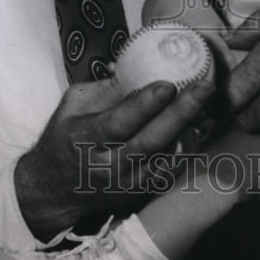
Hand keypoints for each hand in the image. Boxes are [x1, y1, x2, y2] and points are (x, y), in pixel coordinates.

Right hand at [14, 76, 212, 240]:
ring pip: (164, 158)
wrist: (53, 189)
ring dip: (188, 130)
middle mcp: (107, 166)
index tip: (168, 85)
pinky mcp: (139, 193)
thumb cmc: (63, 137)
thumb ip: (106, 89)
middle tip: (204, 88)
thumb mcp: (73, 104)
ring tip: (206, 103)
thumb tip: (139, 66)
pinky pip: (168, 171)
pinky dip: (184, 148)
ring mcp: (125, 184)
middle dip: (180, 113)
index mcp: (85, 139)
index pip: (119, 124)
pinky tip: (196, 126)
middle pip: (149, 142)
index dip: (145, 106)